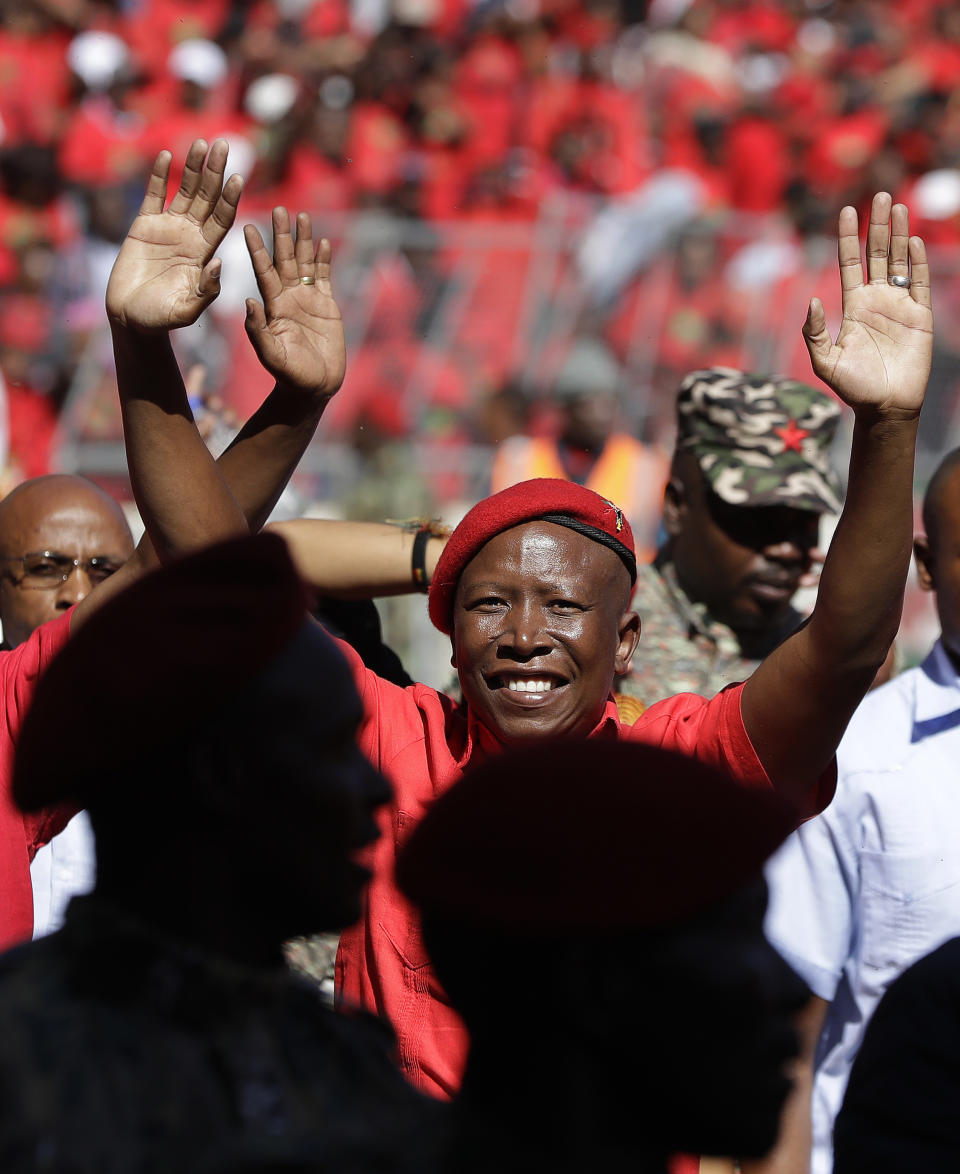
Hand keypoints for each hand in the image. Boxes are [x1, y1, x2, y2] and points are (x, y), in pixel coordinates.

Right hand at [106, 139, 242, 331]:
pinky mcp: (144, 226)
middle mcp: (190, 236)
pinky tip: (167, 156)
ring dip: (194, 167)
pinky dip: (160, 176)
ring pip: (184, 191)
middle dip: (216, 172)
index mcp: (205, 253)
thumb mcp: (188, 310)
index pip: (222, 219)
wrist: (132, 319)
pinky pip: (154, 195)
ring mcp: (168, 229)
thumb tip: (219, 263)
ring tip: (201, 142)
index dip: (230, 199)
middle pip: (207, 198)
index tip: (239, 178)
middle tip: (225, 145)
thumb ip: (206, 291)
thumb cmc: (162, 319)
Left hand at [243, 208, 345, 399]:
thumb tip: (248, 302)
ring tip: (303, 216)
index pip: (263, 271)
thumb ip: (258, 330)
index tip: (247, 227)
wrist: (313, 387)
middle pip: (285, 259)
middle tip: (279, 209)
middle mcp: (288, 297)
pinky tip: (324, 243)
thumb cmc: (289, 375)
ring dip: (304, 240)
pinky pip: (325, 278)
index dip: (257, 249)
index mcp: (273, 306)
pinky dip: (325, 260)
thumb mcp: (270, 355)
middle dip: (281, 235)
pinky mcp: (327, 307)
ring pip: (305, 263)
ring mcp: (308, 300)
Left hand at [803, 193, 931, 419]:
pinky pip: (918, 282)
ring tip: (898, 206)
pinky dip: (916, 261)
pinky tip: (913, 240)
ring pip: (899, 261)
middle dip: (878, 225)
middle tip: (880, 195)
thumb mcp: (824, 361)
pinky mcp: (920, 315)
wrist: (885, 406)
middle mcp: (876, 300)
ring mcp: (899, 305)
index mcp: (853, 306)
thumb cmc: (853, 387)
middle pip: (877, 253)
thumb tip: (812, 300)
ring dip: (898, 234)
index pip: (850, 263)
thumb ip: (813, 332)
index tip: (847, 209)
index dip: (849, 237)